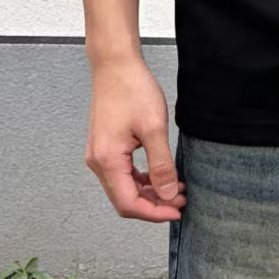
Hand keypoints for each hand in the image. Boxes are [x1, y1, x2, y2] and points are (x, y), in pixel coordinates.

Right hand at [85, 54, 185, 221]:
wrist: (115, 65)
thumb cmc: (132, 89)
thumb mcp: (154, 128)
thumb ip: (161, 165)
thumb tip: (166, 195)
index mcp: (107, 161)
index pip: (129, 203)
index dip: (154, 213)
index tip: (176, 211)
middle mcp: (98, 162)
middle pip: (124, 199)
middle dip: (154, 204)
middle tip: (180, 200)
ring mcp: (99, 155)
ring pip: (124, 188)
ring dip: (149, 192)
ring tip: (175, 189)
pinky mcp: (105, 147)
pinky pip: (122, 174)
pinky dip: (141, 180)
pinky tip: (160, 176)